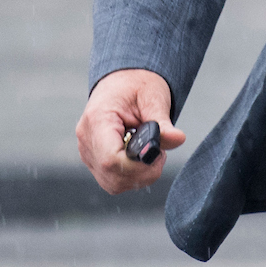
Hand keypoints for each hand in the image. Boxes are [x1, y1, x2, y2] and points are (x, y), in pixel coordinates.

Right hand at [76, 68, 184, 193]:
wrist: (121, 82)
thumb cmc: (135, 86)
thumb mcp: (153, 98)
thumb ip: (163, 122)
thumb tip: (178, 139)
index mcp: (98, 119)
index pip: (110, 159)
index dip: (137, 165)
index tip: (157, 153)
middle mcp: (87, 138)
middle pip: (112, 175)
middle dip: (143, 172)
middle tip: (159, 152)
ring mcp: (87, 151)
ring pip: (113, 184)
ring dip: (138, 176)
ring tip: (150, 151)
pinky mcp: (93, 160)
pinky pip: (112, 181)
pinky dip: (131, 176)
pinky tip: (139, 157)